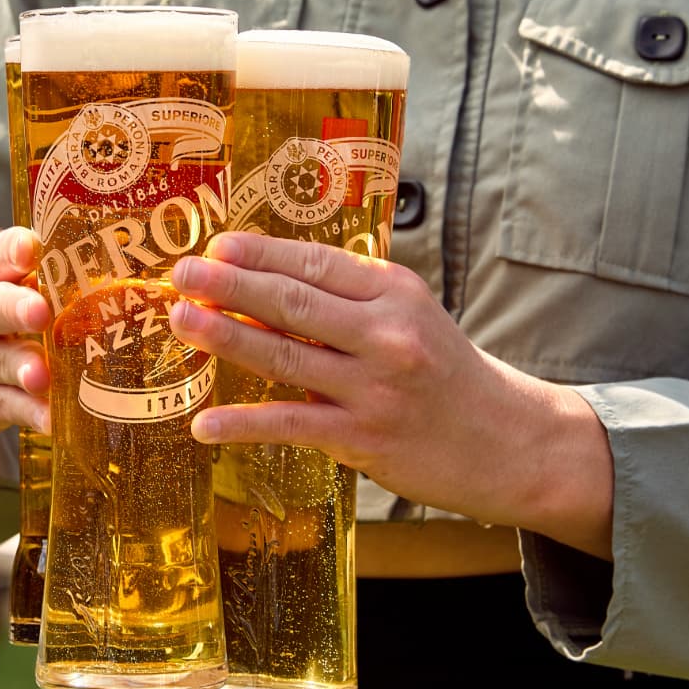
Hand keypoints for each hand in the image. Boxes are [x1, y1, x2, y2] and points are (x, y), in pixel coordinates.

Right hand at [0, 226, 51, 487]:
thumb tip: (88, 262)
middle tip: (39, 312)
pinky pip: (8, 407)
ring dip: (21, 368)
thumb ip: (22, 269)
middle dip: (13, 309)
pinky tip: (53, 419)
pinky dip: (31, 414)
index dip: (10, 251)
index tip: (30, 248)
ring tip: (41, 375)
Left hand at [170, 232, 612, 556]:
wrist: (508, 441)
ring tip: (181, 321)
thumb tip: (265, 294)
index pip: (316, 263)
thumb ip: (350, 304)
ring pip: (284, 355)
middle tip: (182, 273)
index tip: (217, 246)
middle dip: (229, 285)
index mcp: (396, 293)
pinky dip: (243, 424)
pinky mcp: (364, 437)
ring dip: (224, 337)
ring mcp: (374, 387)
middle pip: (292, 301)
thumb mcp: (412, 320)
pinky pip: (290, 424)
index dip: (260, 254)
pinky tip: (204, 424)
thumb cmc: (448, 375)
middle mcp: (386, 333)